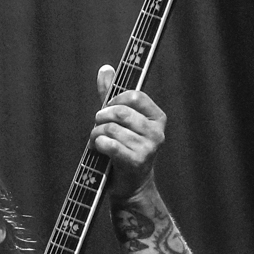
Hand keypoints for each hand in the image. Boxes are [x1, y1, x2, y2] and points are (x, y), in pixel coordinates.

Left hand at [93, 64, 165, 204]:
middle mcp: (157, 132)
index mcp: (157, 117)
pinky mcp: (136, 162)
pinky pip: (109, 144)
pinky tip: (97, 149)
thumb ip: (112, 94)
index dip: (115, 100)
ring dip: (96, 134)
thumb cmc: (124, 148)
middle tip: (98, 125)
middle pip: (120, 112)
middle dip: (101, 117)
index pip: (134, 95)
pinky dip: (97, 145)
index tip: (108, 109)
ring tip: (96, 141)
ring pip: (111, 128)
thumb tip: (106, 68)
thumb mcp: (120, 120)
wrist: (130, 185)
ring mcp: (149, 148)